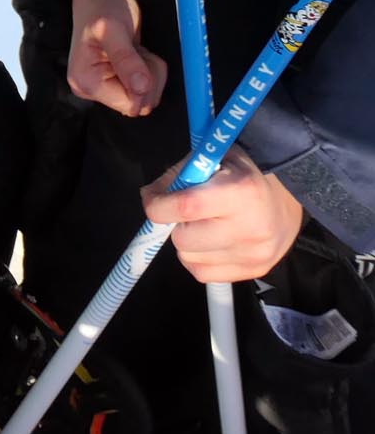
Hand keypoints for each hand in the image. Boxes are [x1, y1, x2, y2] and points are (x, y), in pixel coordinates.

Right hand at [63, 0, 167, 115]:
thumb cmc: (104, 5)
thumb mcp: (115, 29)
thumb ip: (127, 60)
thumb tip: (141, 88)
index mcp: (86, 82)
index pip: (130, 105)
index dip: (145, 84)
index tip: (140, 57)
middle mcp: (90, 89)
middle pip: (138, 104)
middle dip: (149, 78)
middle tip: (139, 51)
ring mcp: (102, 86)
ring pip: (143, 97)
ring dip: (150, 73)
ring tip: (136, 49)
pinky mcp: (114, 80)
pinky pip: (142, 89)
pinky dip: (147, 71)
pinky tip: (136, 53)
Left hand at [143, 148, 305, 281]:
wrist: (285, 199)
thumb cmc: (238, 173)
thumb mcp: (208, 159)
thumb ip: (176, 177)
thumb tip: (149, 197)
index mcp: (240, 191)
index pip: (186, 207)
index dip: (159, 206)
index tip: (153, 200)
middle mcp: (250, 227)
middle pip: (184, 239)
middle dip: (175, 225)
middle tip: (187, 213)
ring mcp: (254, 254)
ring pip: (190, 259)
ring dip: (186, 243)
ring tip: (202, 226)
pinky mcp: (256, 271)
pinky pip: (204, 274)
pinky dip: (198, 259)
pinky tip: (210, 242)